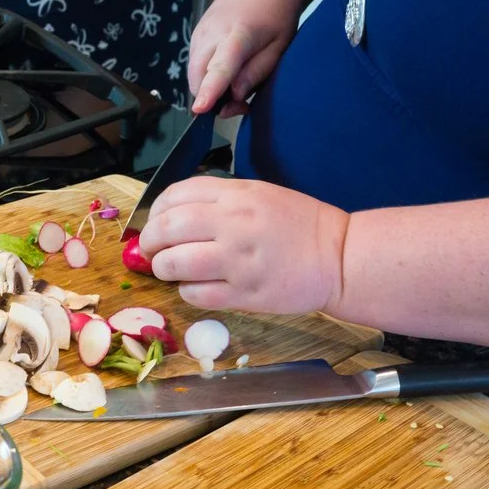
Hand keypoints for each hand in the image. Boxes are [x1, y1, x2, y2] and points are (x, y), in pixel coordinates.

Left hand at [138, 176, 348, 314]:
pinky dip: (186, 292)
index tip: (154, 222)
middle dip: (149, 241)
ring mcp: (238, 261)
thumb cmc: (300, 225)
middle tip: (149, 251)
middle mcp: (234, 224)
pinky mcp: (244, 294)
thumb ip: (219, 201)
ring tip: (168, 270)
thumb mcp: (260, 195)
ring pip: (175, 263)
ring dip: (162, 268)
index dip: (156, 211)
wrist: (339, 257)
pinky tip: (194, 288)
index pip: (176, 195)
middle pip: (168, 228)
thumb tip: (173, 215)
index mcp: (238, 195)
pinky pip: (196, 294)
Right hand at [188, 0, 301, 114]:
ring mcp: (201, 31)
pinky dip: (206, 75)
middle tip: (240, 104)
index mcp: (239, 34)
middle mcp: (213, 31)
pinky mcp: (197, 33)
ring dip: (209, 87)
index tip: (201, 108)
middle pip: (198, 76)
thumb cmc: (277, 15)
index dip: (210, 89)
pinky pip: (195, 64)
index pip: (220, 66)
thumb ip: (257, 72)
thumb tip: (235, 95)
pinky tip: (227, 70)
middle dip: (211, 98)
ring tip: (237, 84)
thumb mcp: (279, 47)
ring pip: (194, 73)